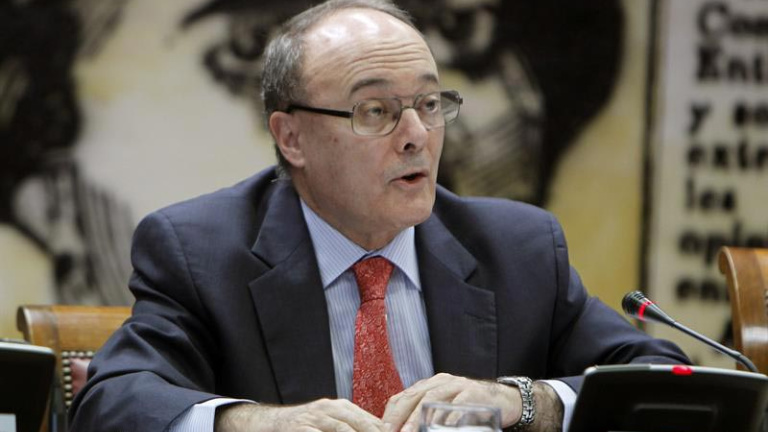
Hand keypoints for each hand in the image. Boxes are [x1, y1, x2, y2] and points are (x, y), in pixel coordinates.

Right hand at [215, 399, 386, 431]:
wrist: (269, 423)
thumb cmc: (305, 426)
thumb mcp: (330, 421)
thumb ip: (352, 425)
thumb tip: (382, 431)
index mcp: (341, 407)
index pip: (372, 421)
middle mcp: (329, 410)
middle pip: (362, 425)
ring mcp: (314, 420)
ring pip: (344, 431)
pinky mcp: (301, 430)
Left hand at [381, 373, 521, 431]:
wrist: (505, 399)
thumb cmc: (471, 406)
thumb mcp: (445, 406)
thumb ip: (427, 413)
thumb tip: (405, 429)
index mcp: (430, 385)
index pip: (404, 395)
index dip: (391, 413)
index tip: (383, 428)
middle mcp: (442, 382)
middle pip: (415, 396)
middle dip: (400, 415)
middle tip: (391, 431)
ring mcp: (458, 386)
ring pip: (433, 399)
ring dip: (419, 418)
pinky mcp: (474, 393)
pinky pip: (458, 406)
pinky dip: (448, 418)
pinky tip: (440, 428)